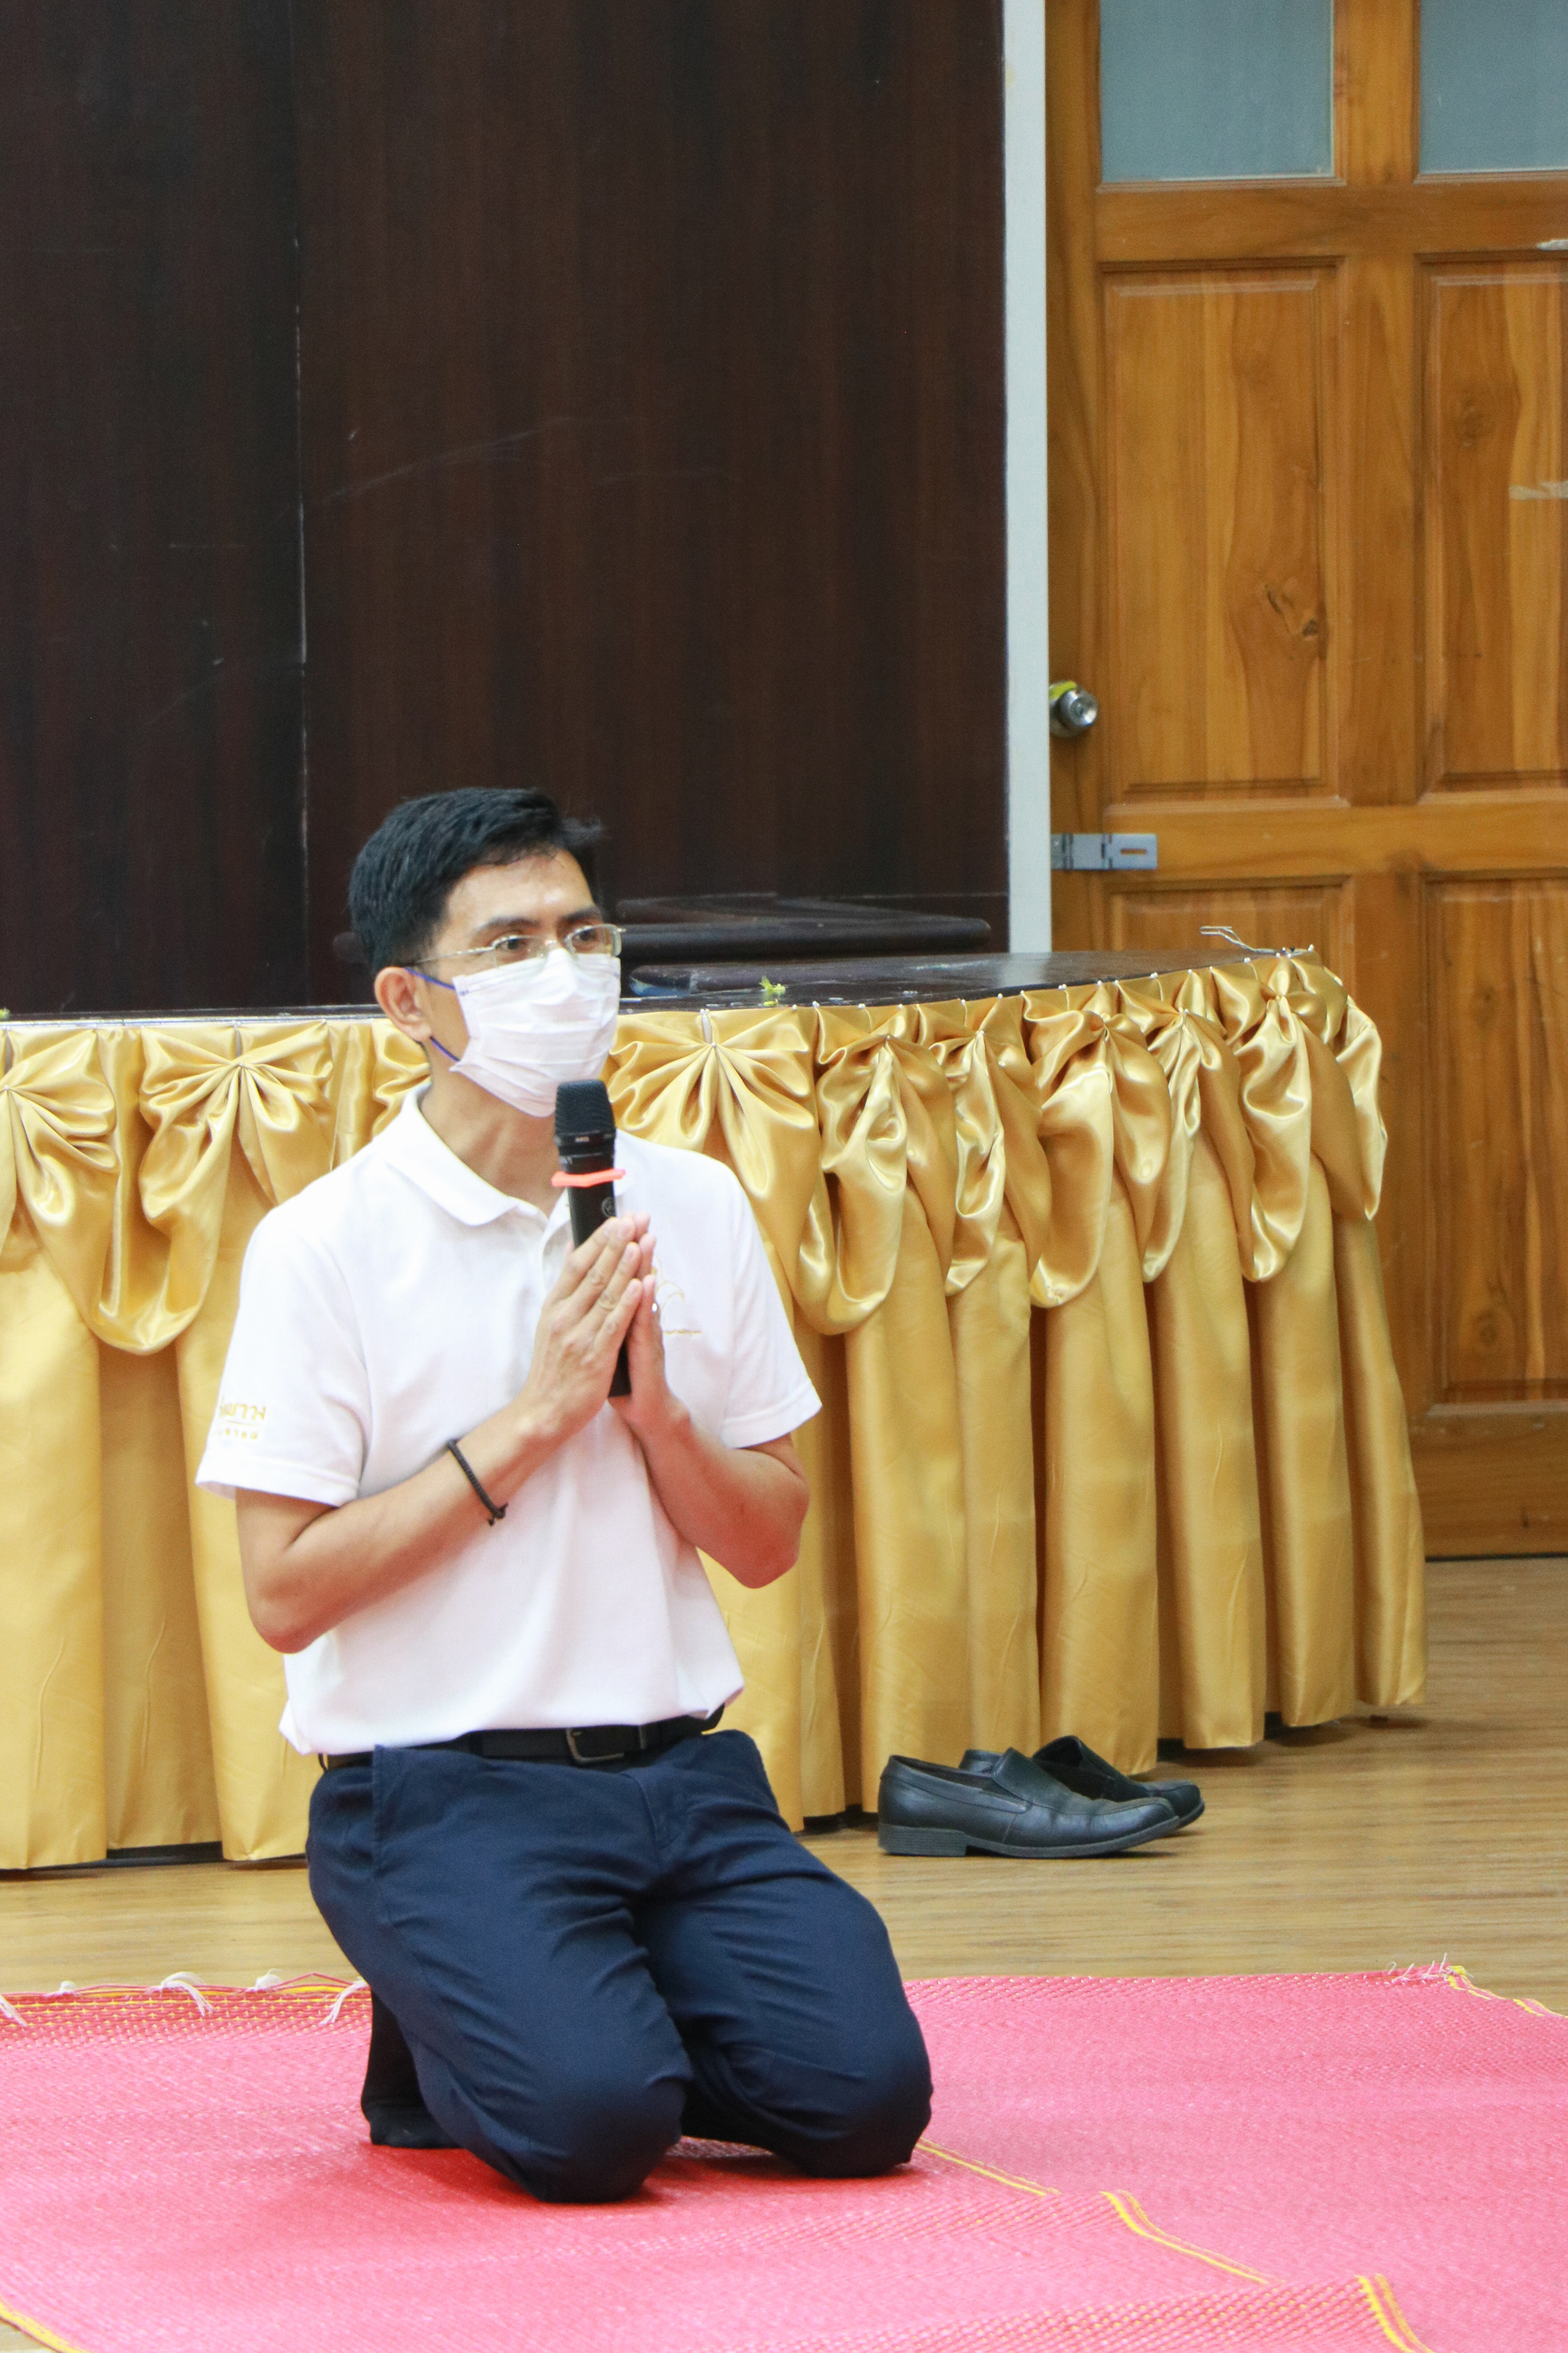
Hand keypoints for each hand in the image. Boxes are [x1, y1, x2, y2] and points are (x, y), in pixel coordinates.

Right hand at [515, 1214, 648, 1446]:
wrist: (543, 1412)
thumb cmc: (551, 1368)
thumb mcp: (549, 1323)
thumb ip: (564, 1287)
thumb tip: (571, 1249)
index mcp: (553, 1307)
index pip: (576, 1265)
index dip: (597, 1240)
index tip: (616, 1219)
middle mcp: (564, 1317)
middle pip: (593, 1273)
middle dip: (616, 1244)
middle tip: (634, 1219)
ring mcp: (579, 1336)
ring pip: (606, 1294)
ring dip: (625, 1266)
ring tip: (640, 1240)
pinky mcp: (595, 1356)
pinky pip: (614, 1324)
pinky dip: (628, 1303)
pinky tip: (641, 1285)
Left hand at [611, 1226, 679, 1437]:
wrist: (645, 1408)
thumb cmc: (626, 1373)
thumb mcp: (612, 1337)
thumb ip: (610, 1310)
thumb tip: (599, 1284)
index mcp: (624, 1313)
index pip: (622, 1274)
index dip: (620, 1247)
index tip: (619, 1217)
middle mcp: (638, 1318)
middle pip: (635, 1276)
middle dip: (634, 1245)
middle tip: (639, 1216)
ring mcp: (645, 1334)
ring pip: (643, 1296)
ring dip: (644, 1266)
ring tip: (645, 1239)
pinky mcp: (648, 1353)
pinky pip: (645, 1326)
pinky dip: (643, 1304)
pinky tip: (645, 1285)